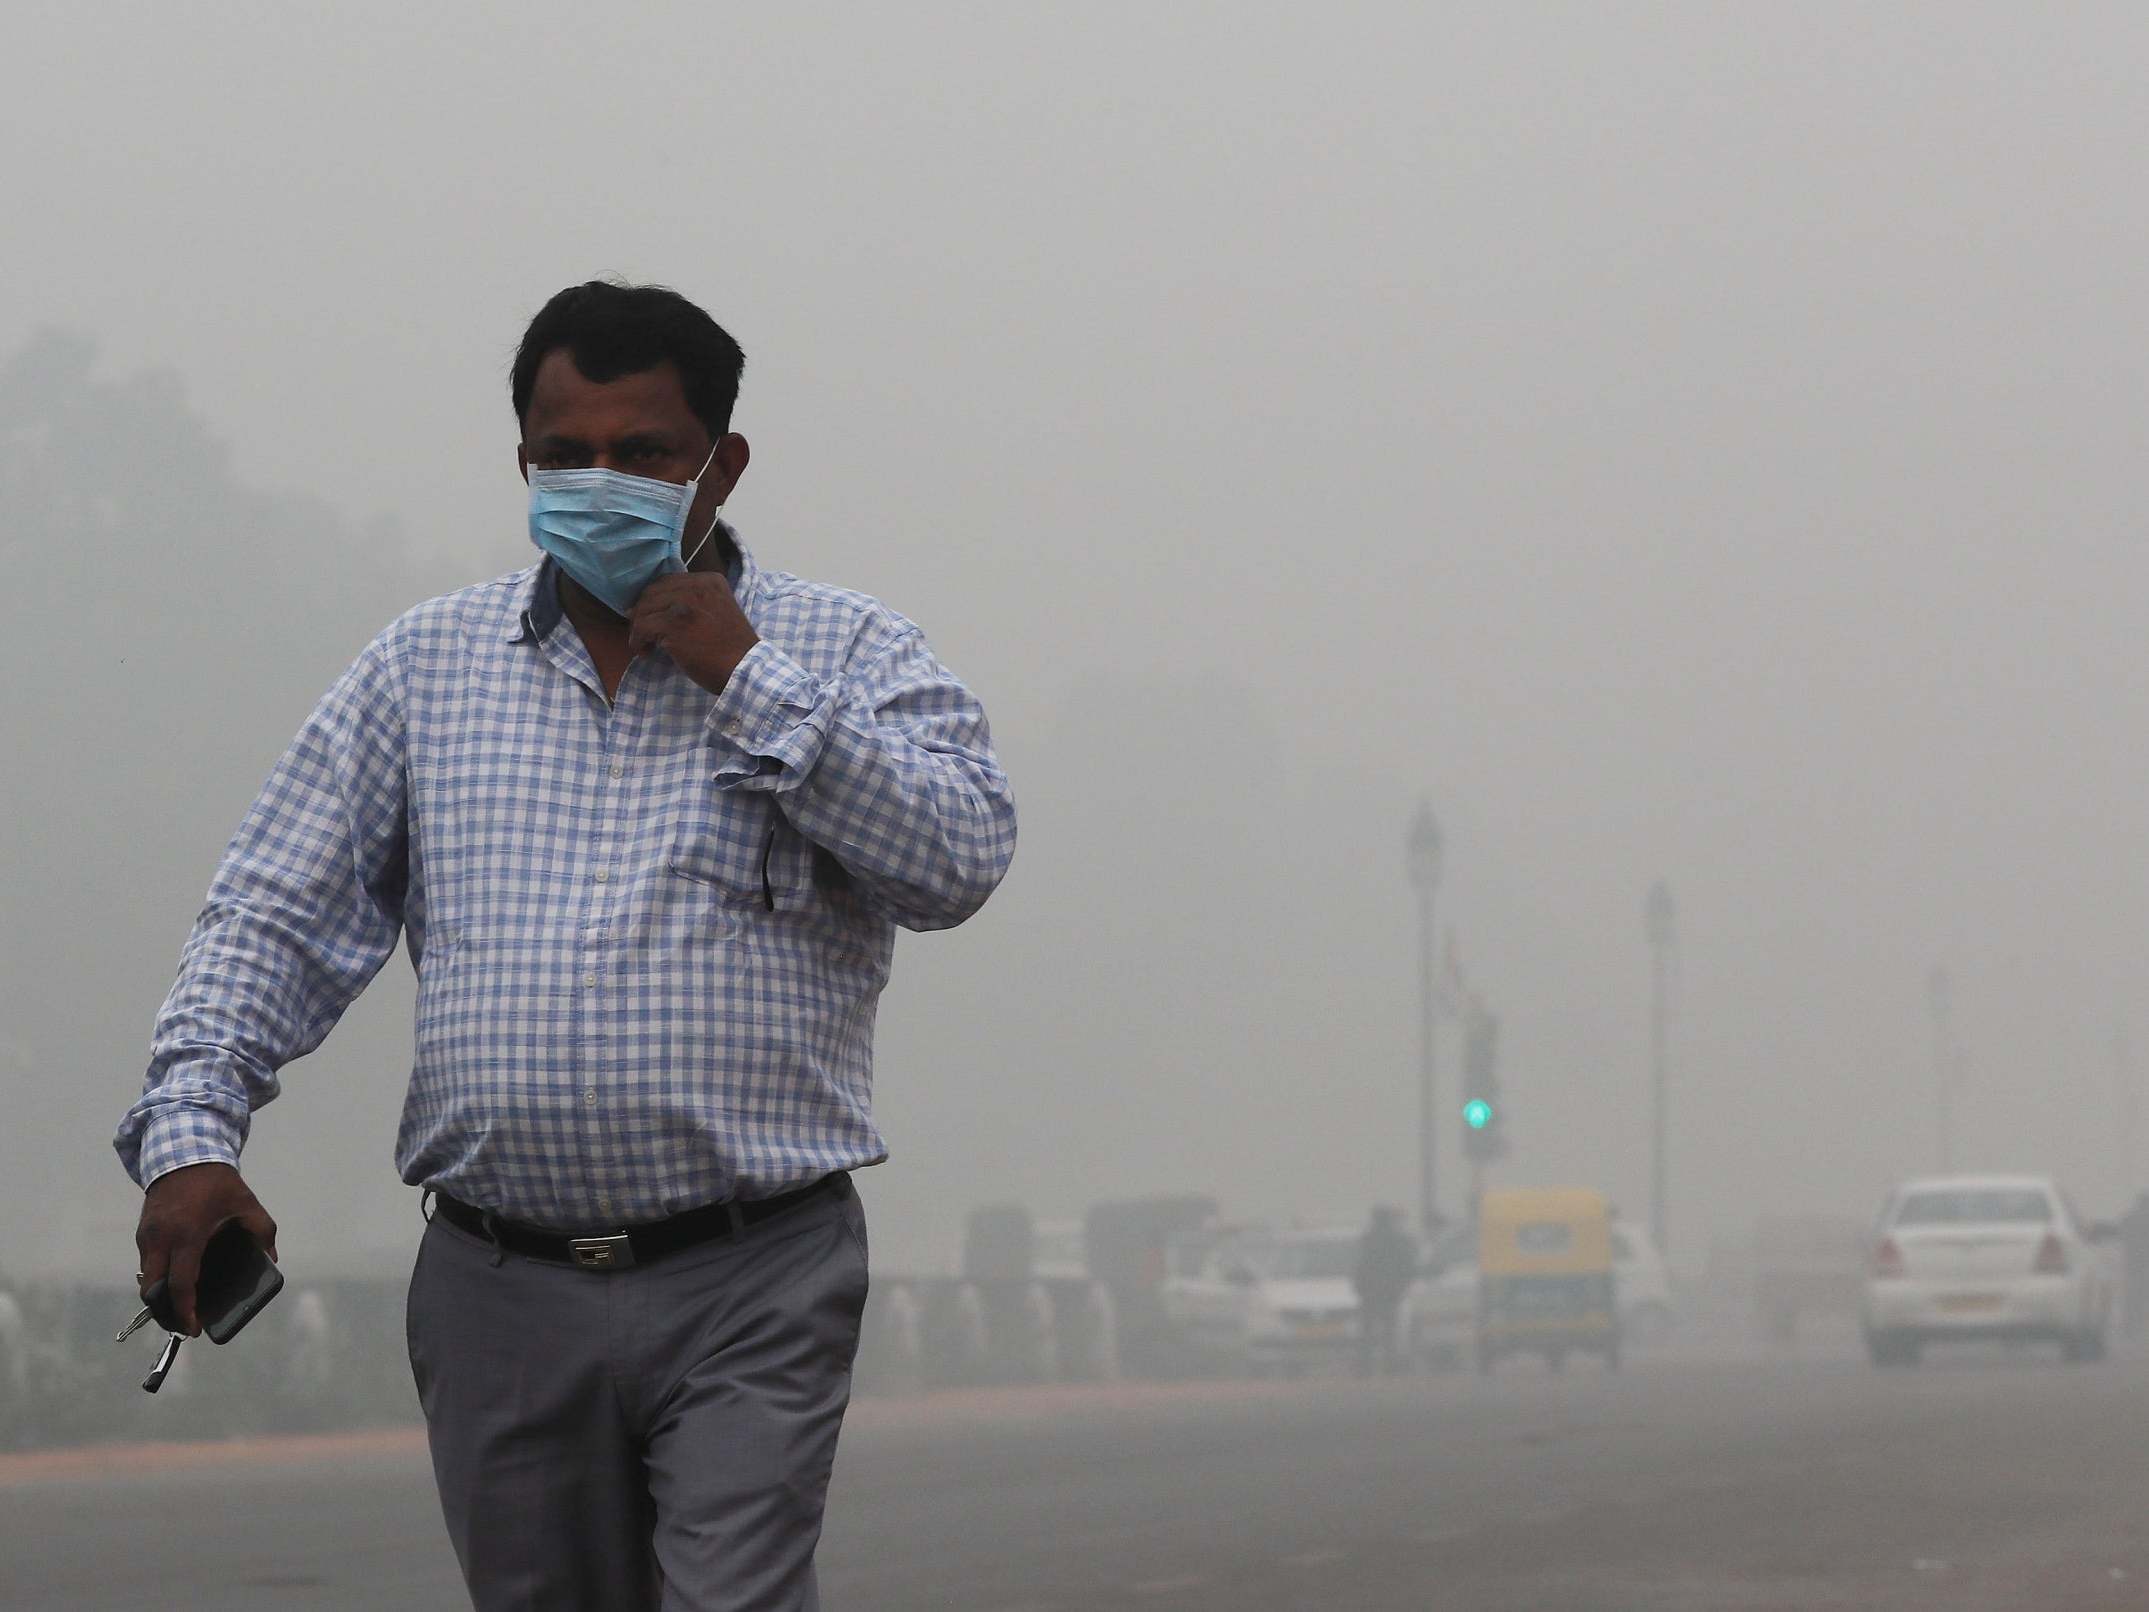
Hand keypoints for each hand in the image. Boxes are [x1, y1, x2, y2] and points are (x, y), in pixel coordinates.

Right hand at [135, 1162, 277, 1336]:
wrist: (184, 1153)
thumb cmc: (219, 1184)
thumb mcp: (248, 1205)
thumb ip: (263, 1234)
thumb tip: (271, 1260)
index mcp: (188, 1235)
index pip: (182, 1284)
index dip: (186, 1310)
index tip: (194, 1328)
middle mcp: (161, 1239)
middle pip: (153, 1290)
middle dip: (167, 1312)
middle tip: (185, 1323)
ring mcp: (147, 1236)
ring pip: (146, 1278)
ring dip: (160, 1296)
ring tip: (181, 1307)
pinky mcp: (141, 1232)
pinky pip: (146, 1264)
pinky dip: (157, 1278)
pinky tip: (175, 1283)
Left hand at [627, 572, 760, 696]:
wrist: (744, 670)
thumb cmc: (733, 648)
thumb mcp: (721, 610)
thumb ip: (698, 601)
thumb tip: (660, 605)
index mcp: (710, 581)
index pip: (669, 582)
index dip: (655, 599)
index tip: (652, 615)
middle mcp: (696, 587)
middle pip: (653, 592)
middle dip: (642, 612)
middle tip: (643, 631)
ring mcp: (684, 605)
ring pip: (644, 609)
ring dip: (638, 628)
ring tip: (644, 644)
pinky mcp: (673, 625)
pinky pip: (642, 627)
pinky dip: (638, 641)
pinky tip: (645, 652)